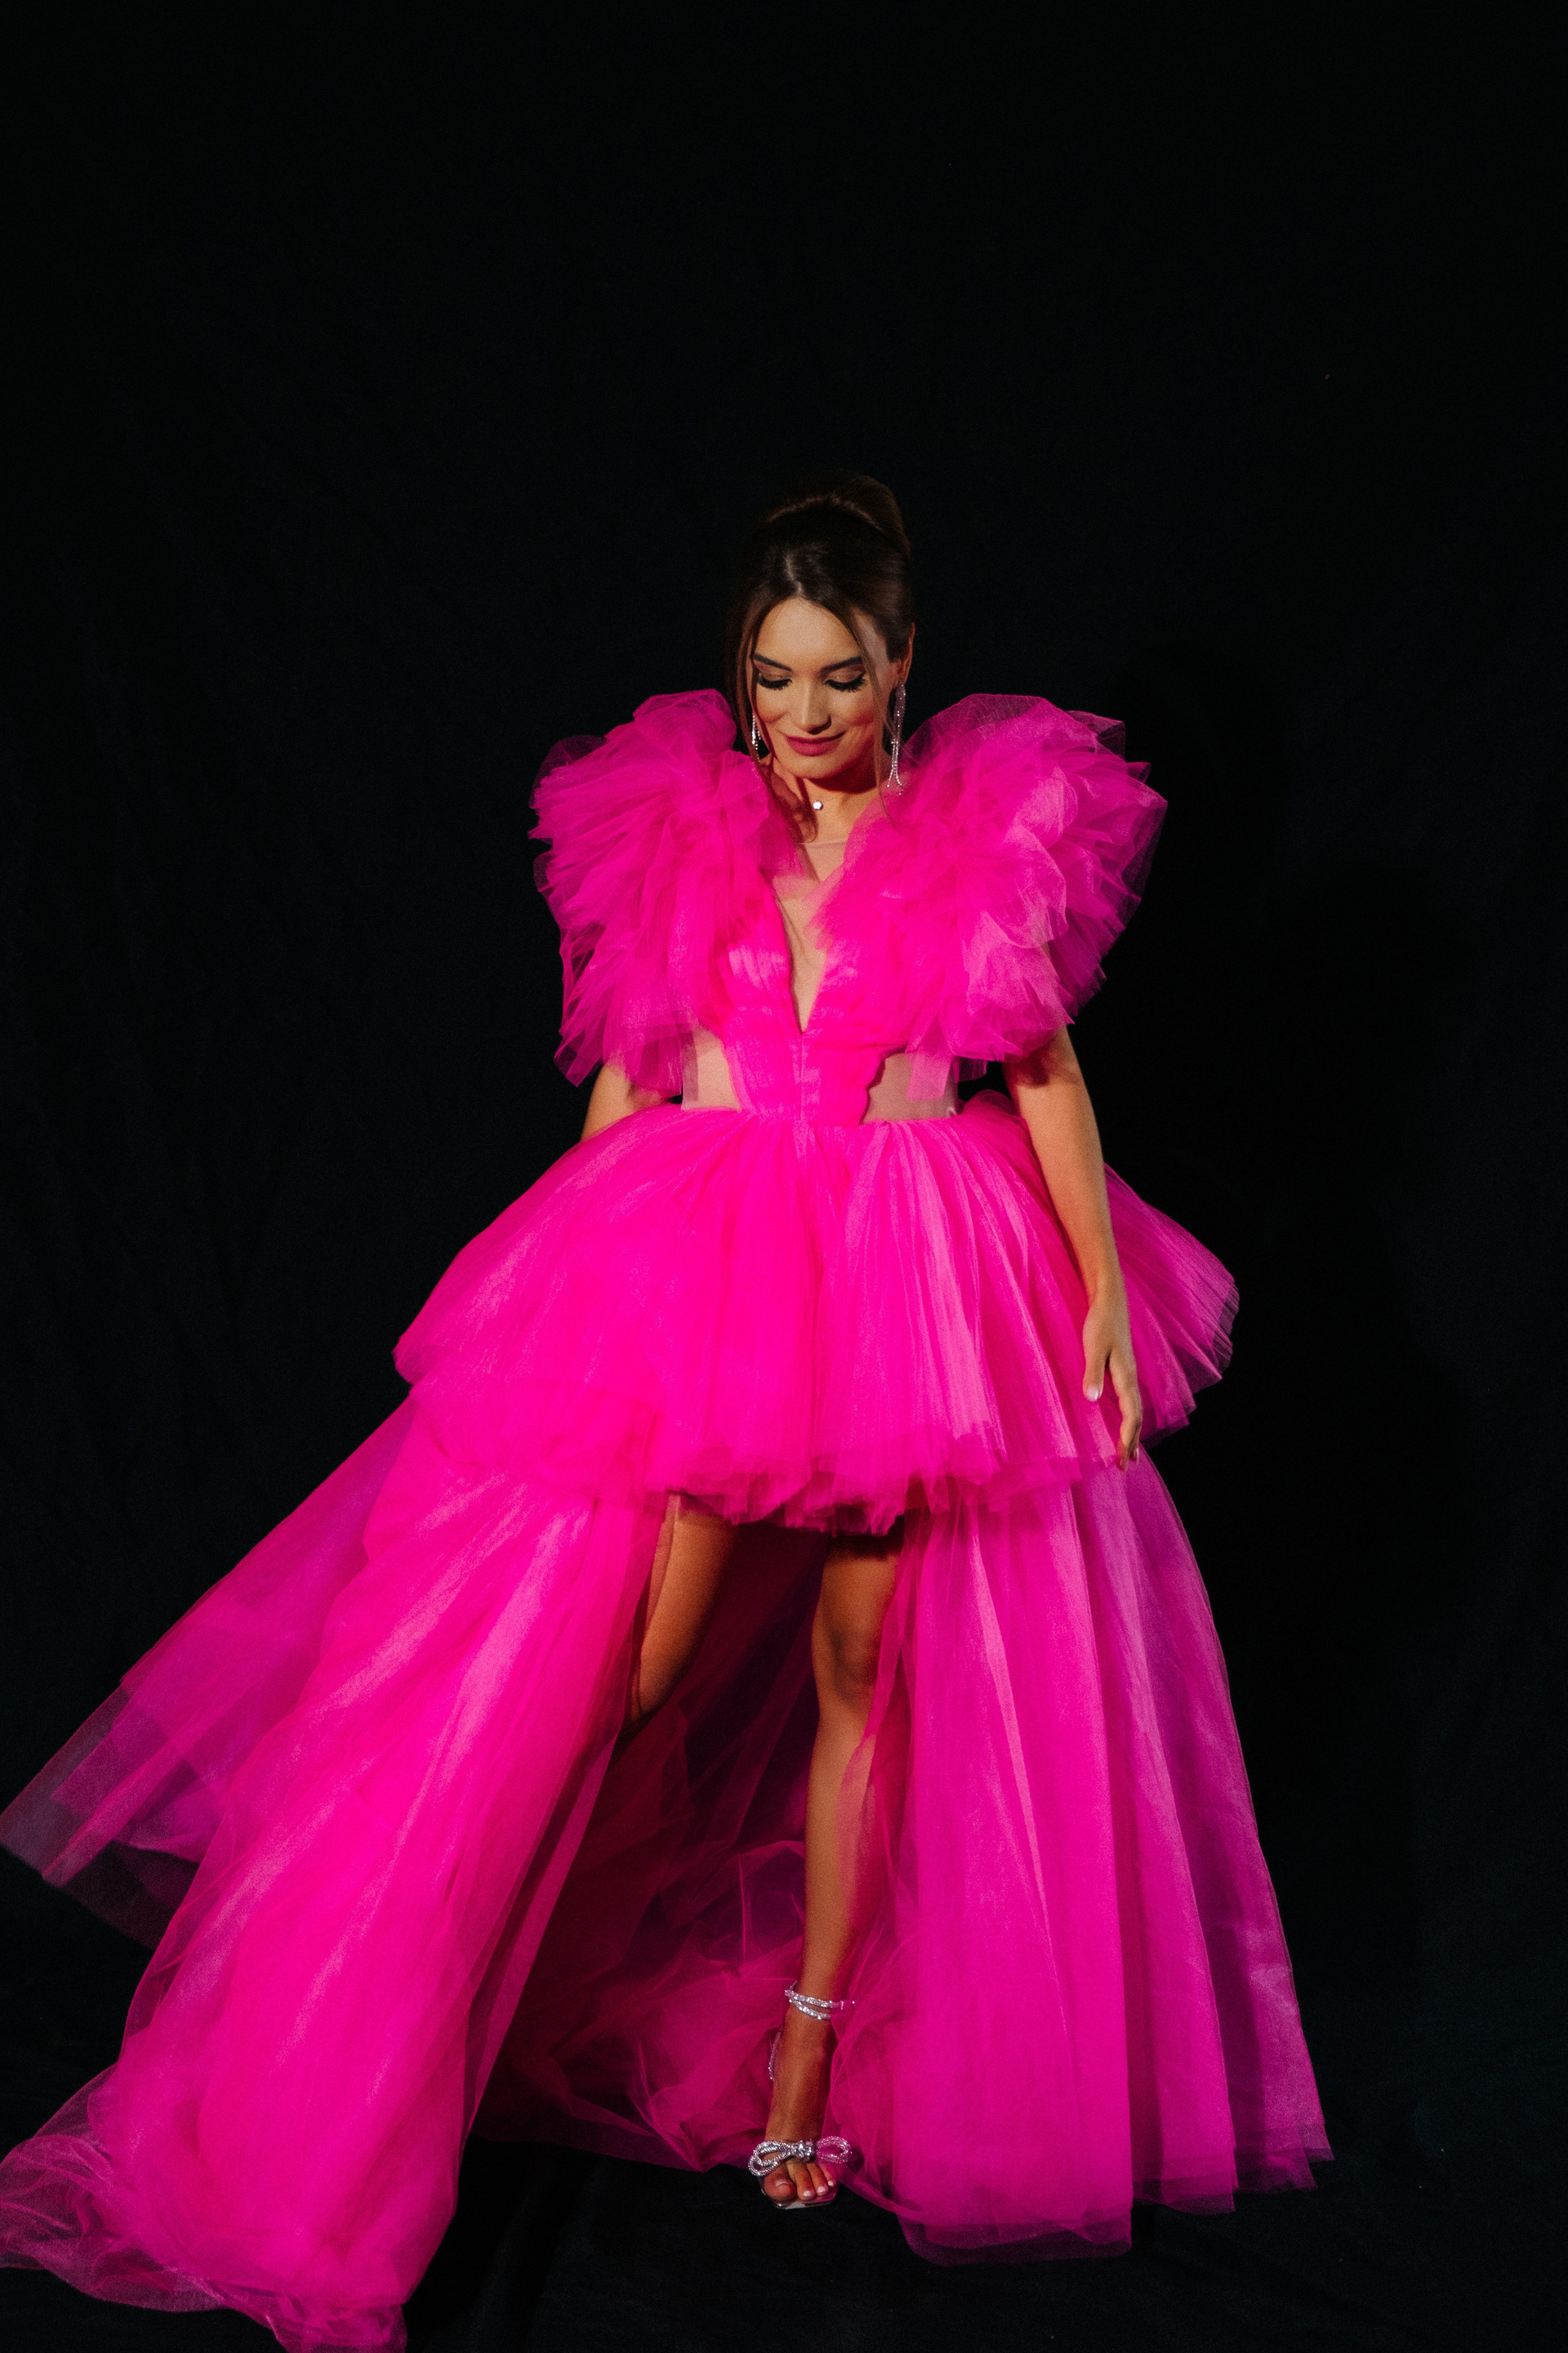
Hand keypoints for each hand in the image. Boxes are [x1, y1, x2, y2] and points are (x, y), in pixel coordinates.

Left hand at [1082, 1287, 1142, 1468]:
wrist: (1110, 1301)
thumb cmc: (1101, 1323)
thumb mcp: (1093, 1347)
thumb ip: (1093, 1373)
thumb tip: (1092, 1399)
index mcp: (1126, 1377)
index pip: (1132, 1416)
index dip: (1127, 1438)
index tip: (1121, 1459)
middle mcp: (1131, 1379)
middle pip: (1136, 1418)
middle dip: (1132, 1443)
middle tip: (1124, 1467)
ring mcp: (1128, 1375)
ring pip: (1134, 1411)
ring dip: (1132, 1433)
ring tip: (1129, 1455)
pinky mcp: (1122, 1370)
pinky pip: (1129, 1402)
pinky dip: (1128, 1419)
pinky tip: (1122, 1424)